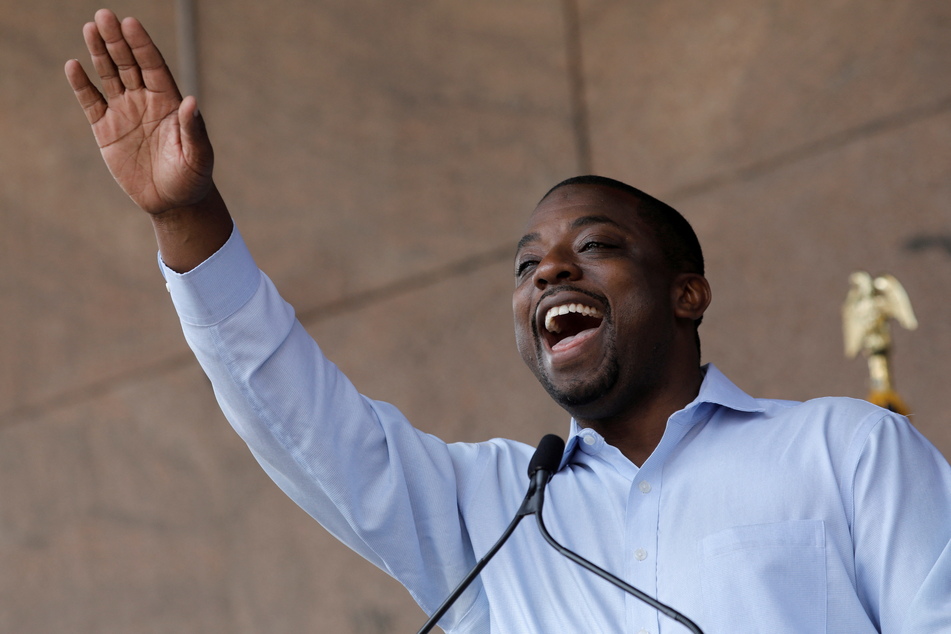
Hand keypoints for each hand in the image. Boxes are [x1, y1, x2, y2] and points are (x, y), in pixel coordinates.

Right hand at [65, 9, 212, 214]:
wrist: (173, 202)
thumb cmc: (192, 177)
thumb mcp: (198, 156)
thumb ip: (193, 130)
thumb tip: (192, 102)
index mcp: (169, 102)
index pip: (153, 66)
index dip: (142, 45)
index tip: (131, 23)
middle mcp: (145, 101)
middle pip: (129, 64)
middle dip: (117, 41)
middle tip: (104, 15)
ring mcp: (124, 113)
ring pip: (109, 76)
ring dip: (99, 54)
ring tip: (90, 28)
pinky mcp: (106, 131)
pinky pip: (91, 103)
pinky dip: (82, 86)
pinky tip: (73, 66)